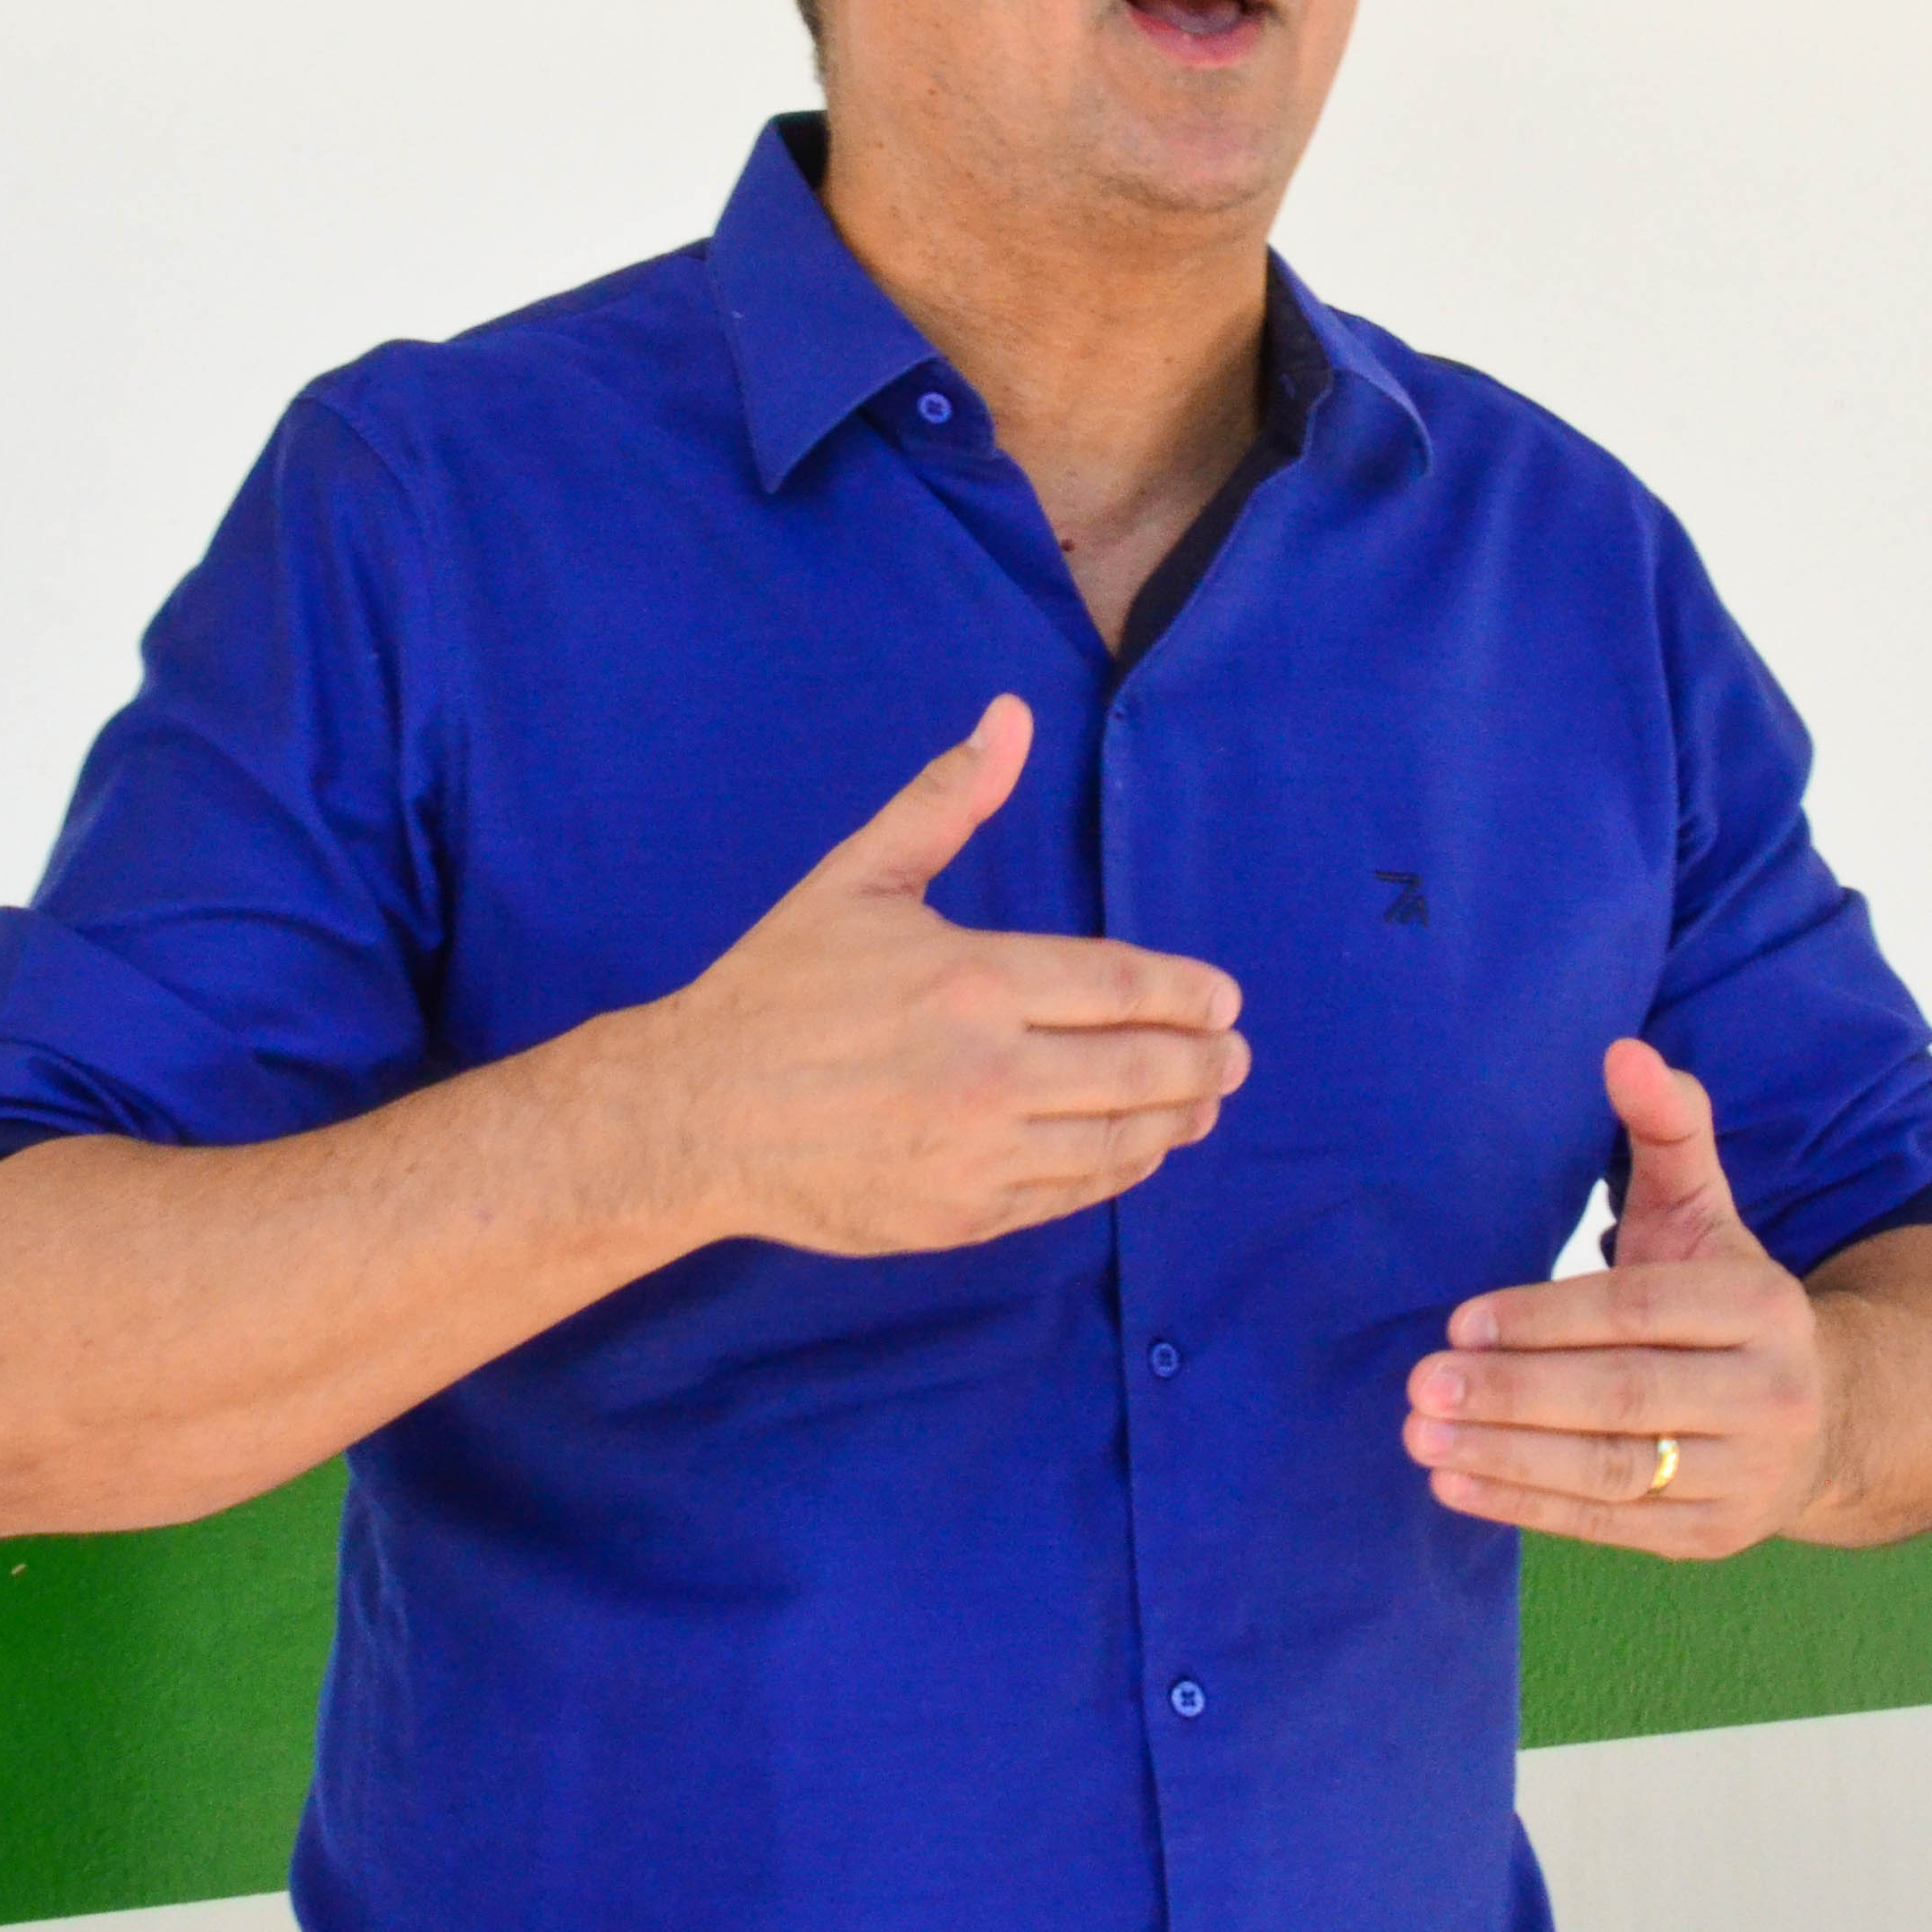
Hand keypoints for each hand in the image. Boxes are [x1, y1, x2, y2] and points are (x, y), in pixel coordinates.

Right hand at [614, 695, 1249, 1257]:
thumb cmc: (776, 988)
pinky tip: (1136, 1151)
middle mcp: (989, 1073)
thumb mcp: (857, 878)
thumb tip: (1012, 715)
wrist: (696, 1115)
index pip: (1121, 988)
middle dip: (1205, 1063)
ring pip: (1116, 1141)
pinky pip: (1068, 1195)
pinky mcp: (962, 1216)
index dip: (1187, 994)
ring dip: (1176, 1121)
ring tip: (1204, 1104)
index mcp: (974, 979)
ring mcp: (979, 1153)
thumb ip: (947, 800)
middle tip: (1235, 1056)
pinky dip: (1117, 1172)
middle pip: (1139, 1070)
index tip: (1225, 999)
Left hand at [1399, 1039, 1835, 1557]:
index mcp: (1766, 1308)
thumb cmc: (1726, 1302)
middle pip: (1626, 1398)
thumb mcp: (1704, 1211)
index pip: (1643, 1312)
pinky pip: (1611, 1525)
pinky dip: (1529, 1509)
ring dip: (1509, 1458)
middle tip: (1421, 1385)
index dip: (1549, 1317)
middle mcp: (1771, 1396)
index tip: (1461, 1319)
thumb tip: (1623, 1050)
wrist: (1825, 1419)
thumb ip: (1666, 1129)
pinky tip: (1455, 1484)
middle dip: (1515, 1394)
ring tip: (1420, 1440)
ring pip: (1616, 1472)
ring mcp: (1746, 1477)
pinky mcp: (1711, 1538)